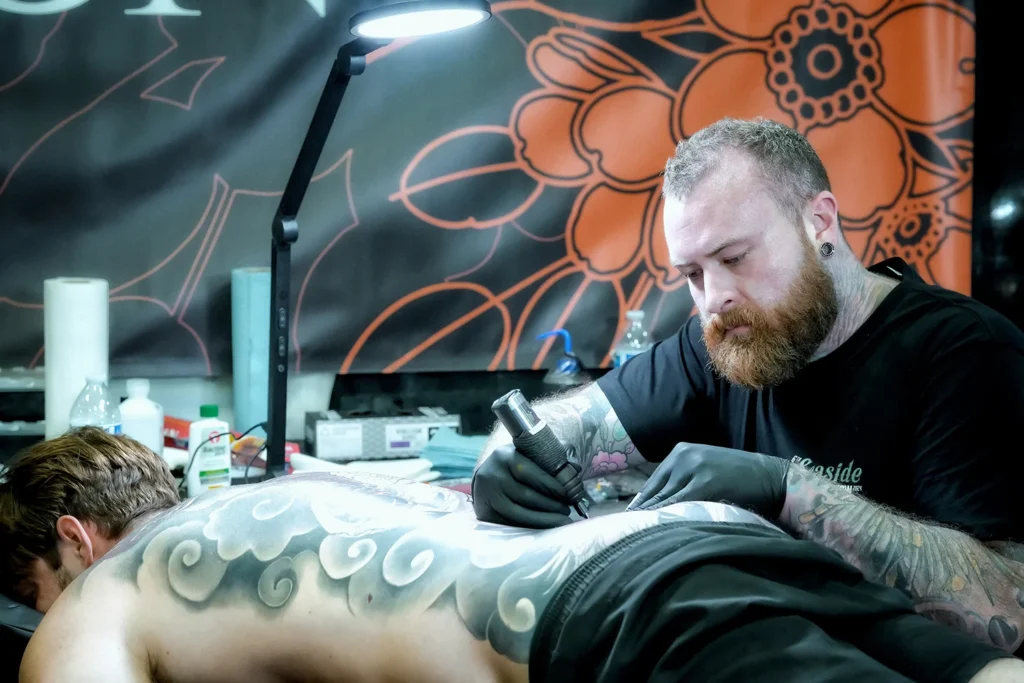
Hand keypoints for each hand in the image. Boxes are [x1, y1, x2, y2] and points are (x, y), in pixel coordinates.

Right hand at [471, 444, 576, 527]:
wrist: (488, 478)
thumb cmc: (515, 466)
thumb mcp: (528, 456)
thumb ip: (550, 458)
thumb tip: (575, 468)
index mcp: (506, 455)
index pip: (532, 473)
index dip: (553, 486)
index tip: (569, 494)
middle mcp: (493, 474)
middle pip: (526, 495)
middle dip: (551, 504)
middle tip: (568, 509)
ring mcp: (486, 494)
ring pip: (520, 512)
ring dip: (545, 518)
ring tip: (562, 518)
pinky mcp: (485, 512)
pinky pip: (512, 522)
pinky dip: (532, 526)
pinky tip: (547, 525)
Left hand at [626, 442, 789, 519]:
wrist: (771, 476)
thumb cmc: (738, 477)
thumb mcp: (705, 469)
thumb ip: (683, 480)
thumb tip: (659, 503)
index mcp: (681, 451)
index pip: (654, 480)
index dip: (642, 501)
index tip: (629, 517)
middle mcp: (683, 455)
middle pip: (655, 488)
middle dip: (643, 510)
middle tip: (628, 528)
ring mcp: (694, 467)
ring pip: (665, 496)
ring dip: (652, 515)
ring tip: (639, 532)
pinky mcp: (706, 482)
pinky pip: (681, 502)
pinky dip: (670, 515)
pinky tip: (661, 527)